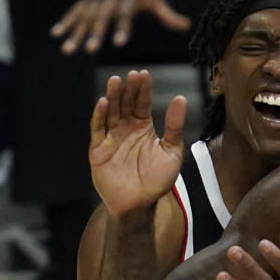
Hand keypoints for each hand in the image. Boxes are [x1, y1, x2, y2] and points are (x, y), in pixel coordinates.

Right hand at [52, 0, 190, 54]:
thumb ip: (167, 14)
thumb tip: (187, 26)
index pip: (125, 15)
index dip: (122, 29)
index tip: (119, 44)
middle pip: (101, 18)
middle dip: (95, 34)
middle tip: (89, 50)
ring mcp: (94, 0)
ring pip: (84, 18)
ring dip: (75, 33)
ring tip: (68, 50)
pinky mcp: (84, 1)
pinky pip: (73, 12)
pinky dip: (64, 23)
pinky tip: (56, 35)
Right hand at [89, 70, 187, 216]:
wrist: (140, 204)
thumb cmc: (157, 180)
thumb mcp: (172, 151)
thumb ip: (174, 126)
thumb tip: (181, 98)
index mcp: (142, 128)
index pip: (141, 103)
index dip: (143, 89)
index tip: (144, 74)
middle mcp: (125, 129)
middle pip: (125, 104)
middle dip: (128, 89)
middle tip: (132, 75)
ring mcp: (111, 138)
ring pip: (110, 113)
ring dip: (113, 97)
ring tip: (116, 81)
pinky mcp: (98, 150)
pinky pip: (98, 130)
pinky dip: (99, 116)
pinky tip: (103, 102)